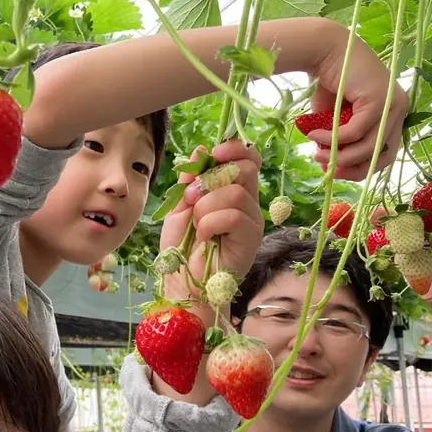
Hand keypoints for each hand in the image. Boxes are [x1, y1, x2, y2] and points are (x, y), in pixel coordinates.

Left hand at [159, 139, 264, 301]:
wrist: (182, 282)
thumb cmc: (180, 248)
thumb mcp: (179, 206)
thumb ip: (190, 179)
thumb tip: (201, 149)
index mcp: (232, 191)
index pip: (248, 159)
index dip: (234, 149)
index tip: (215, 152)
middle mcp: (248, 203)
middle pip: (246, 169)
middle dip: (212, 179)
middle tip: (192, 198)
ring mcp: (252, 220)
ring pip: (236, 192)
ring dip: (206, 206)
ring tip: (196, 224)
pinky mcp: (251, 238)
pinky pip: (234, 215)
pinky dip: (210, 222)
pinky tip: (203, 237)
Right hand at [305, 23, 407, 181]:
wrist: (326, 51)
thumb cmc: (330, 81)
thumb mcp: (336, 118)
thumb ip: (338, 140)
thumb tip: (329, 164)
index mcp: (393, 114)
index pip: (385, 153)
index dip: (361, 168)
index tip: (335, 171)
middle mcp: (399, 109)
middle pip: (383, 155)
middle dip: (354, 168)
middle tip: (329, 170)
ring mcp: (393, 104)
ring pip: (369, 147)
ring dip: (340, 155)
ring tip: (317, 154)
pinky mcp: (380, 100)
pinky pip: (356, 132)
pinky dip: (333, 139)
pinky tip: (315, 136)